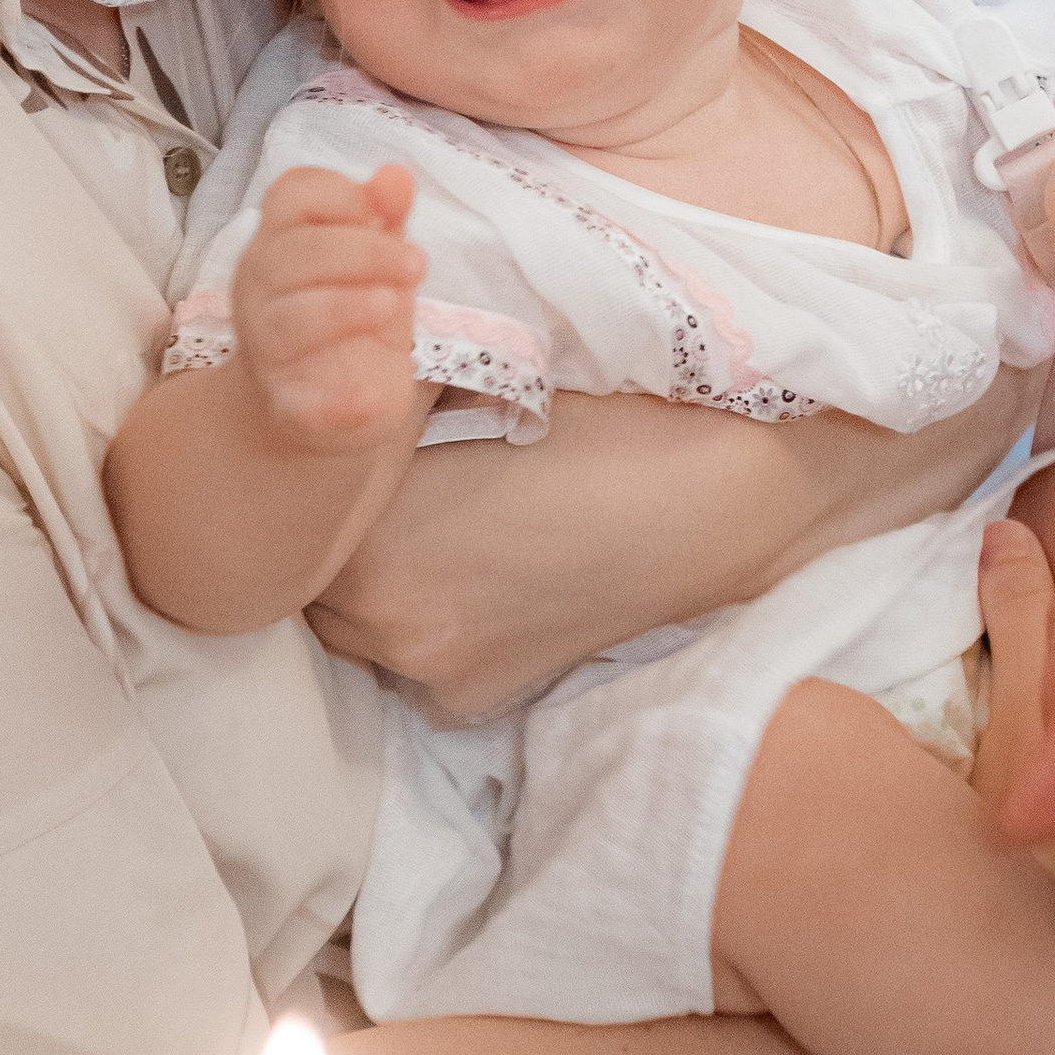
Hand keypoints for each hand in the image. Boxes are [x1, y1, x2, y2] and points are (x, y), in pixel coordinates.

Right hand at [231, 164, 426, 455]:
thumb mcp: (373, 262)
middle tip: (416, 265)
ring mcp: (268, 349)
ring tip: (393, 305)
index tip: (382, 216)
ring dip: (348, 308)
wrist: (316, 402)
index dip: (341, 195)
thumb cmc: (344, 315)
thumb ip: (383, 218)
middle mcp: (260, 288)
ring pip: (291, 319)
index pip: (291, 194)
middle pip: (293, 254)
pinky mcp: (289, 405)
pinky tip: (369, 395)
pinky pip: (302, 401)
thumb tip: (398, 175)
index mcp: (279, 240)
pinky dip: (339, 399)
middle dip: (364, 251)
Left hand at [312, 364, 1036, 714]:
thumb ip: (396, 383)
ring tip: (432, 492)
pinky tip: (475, 545)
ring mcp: (439, 675)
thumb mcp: (496, 370)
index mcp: (380, 543)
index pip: (297, 492)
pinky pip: (412, 645)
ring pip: (353, 609)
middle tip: (386, 446)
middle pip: (309, 560)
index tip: (352, 396)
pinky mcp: (486, 698)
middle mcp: (391, 629)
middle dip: (336, 506)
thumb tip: (339, 356)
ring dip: (371, 555)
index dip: (322, 440)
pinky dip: (425, 598)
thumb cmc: (635, 412)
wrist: (756, 489)